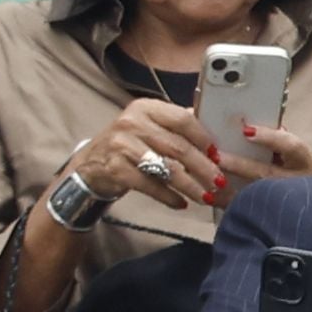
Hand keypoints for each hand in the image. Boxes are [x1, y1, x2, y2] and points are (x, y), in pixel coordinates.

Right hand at [66, 98, 222, 209]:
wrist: (91, 164)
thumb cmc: (130, 144)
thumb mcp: (150, 127)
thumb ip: (178, 127)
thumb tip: (216, 137)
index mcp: (147, 108)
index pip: (183, 119)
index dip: (204, 138)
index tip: (218, 155)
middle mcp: (133, 122)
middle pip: (178, 146)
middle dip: (203, 167)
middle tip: (219, 182)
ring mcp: (122, 144)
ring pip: (166, 168)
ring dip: (190, 185)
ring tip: (206, 196)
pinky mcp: (115, 168)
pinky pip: (150, 185)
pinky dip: (168, 196)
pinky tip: (181, 203)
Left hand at [210, 124, 311, 208]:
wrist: (308, 214)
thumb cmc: (297, 175)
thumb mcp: (294, 158)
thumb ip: (277, 143)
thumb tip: (247, 126)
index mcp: (306, 164)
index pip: (292, 146)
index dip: (269, 137)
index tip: (246, 130)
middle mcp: (298, 185)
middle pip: (267, 173)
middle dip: (239, 164)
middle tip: (216, 155)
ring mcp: (284, 204)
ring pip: (253, 195)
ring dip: (228, 185)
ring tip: (208, 175)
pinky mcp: (268, 219)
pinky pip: (243, 210)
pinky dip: (224, 203)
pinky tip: (209, 195)